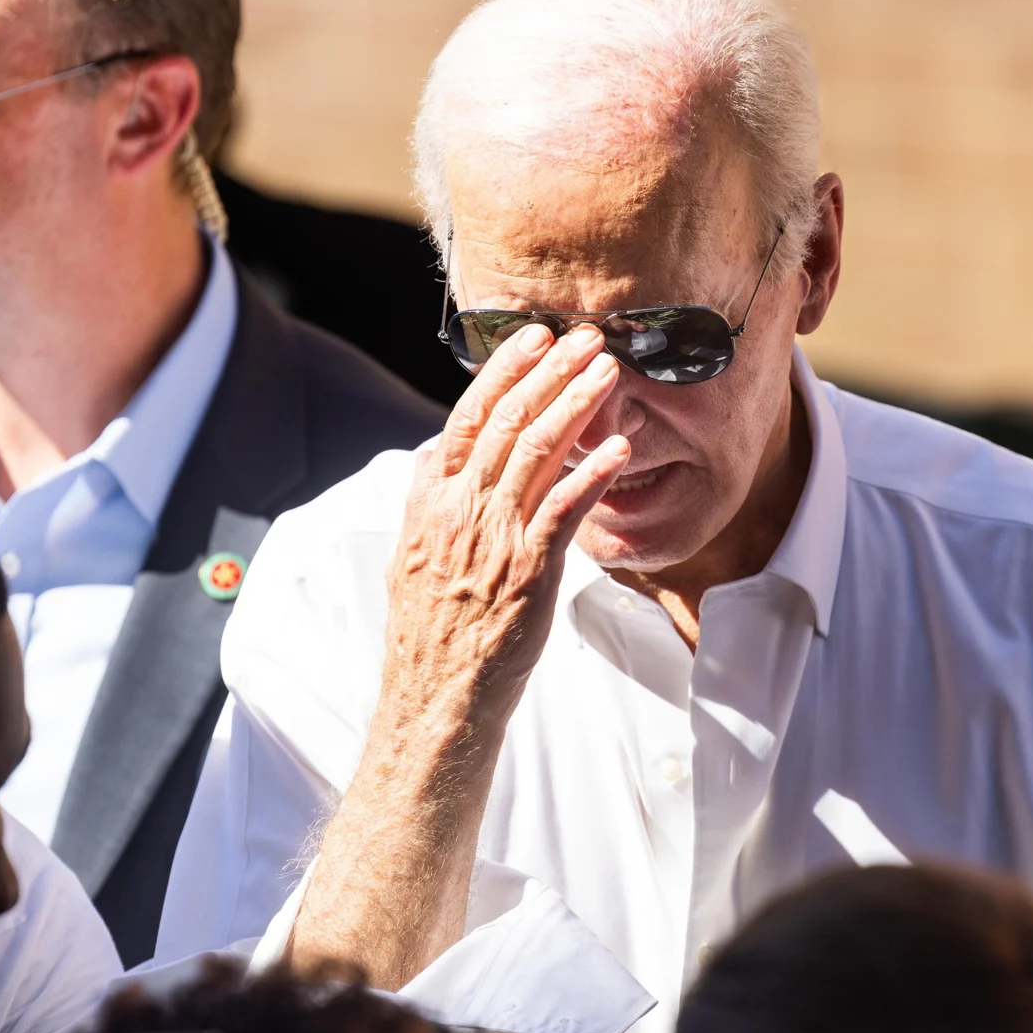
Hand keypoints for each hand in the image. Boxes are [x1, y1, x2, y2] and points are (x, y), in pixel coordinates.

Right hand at [379, 322, 629, 740]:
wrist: (434, 696)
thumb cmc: (431, 632)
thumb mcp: (412, 555)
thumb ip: (429, 504)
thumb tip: (438, 462)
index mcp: (430, 501)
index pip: (467, 417)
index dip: (503, 372)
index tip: (532, 340)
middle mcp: (459, 509)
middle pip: (508, 420)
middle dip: (549, 371)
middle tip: (583, 337)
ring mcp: (494, 537)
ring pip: (537, 452)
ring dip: (577, 404)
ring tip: (608, 371)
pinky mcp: (528, 570)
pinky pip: (566, 509)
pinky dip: (595, 473)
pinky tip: (621, 447)